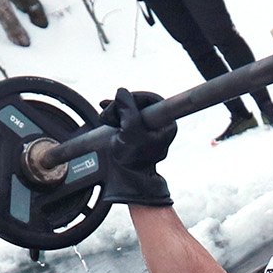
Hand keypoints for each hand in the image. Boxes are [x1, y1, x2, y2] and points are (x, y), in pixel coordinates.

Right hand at [98, 88, 174, 206]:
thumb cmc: (132, 161)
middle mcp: (159, 124)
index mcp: (167, 125)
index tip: (121, 100)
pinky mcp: (137, 131)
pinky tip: (105, 114)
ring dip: (115, 111)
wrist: (125, 179)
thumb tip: (122, 92)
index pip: (152, 100)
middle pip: (139, 102)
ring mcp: (148, 128)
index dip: (135, 97)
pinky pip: (126, 115)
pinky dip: (115, 114)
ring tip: (105, 119)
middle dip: (121, 106)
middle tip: (108, 114)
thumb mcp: (130, 134)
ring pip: (131, 108)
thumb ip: (127, 111)